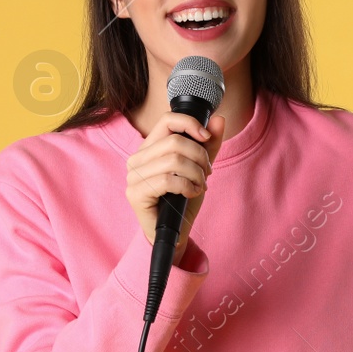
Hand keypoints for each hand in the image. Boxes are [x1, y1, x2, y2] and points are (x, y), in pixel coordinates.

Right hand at [125, 110, 225, 258]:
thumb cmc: (183, 199)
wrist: (175, 232)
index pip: (167, 120)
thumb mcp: (199, 168)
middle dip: (199, 157)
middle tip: (207, 173)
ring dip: (196, 174)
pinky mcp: (135, 193)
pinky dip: (187, 186)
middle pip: (175, 141)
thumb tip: (218, 120)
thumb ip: (208, 145)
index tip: (206, 138)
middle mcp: (137, 159)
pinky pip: (168, 180)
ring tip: (200, 185)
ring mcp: (133, 176)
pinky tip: (191, 193)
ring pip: (173, 161)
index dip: (190, 124)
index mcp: (149, 148)